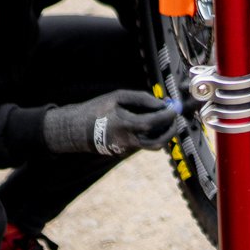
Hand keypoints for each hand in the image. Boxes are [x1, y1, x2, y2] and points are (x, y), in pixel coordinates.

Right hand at [45, 89, 180, 156]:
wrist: (75, 130)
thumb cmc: (97, 109)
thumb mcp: (117, 97)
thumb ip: (141, 99)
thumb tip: (161, 104)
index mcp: (124, 125)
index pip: (154, 123)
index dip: (167, 115)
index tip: (174, 107)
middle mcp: (127, 141)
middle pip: (158, 142)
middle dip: (171, 130)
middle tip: (174, 118)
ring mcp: (125, 150)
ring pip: (152, 145)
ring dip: (162, 133)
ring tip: (162, 119)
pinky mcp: (123, 153)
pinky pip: (143, 144)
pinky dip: (150, 135)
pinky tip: (147, 123)